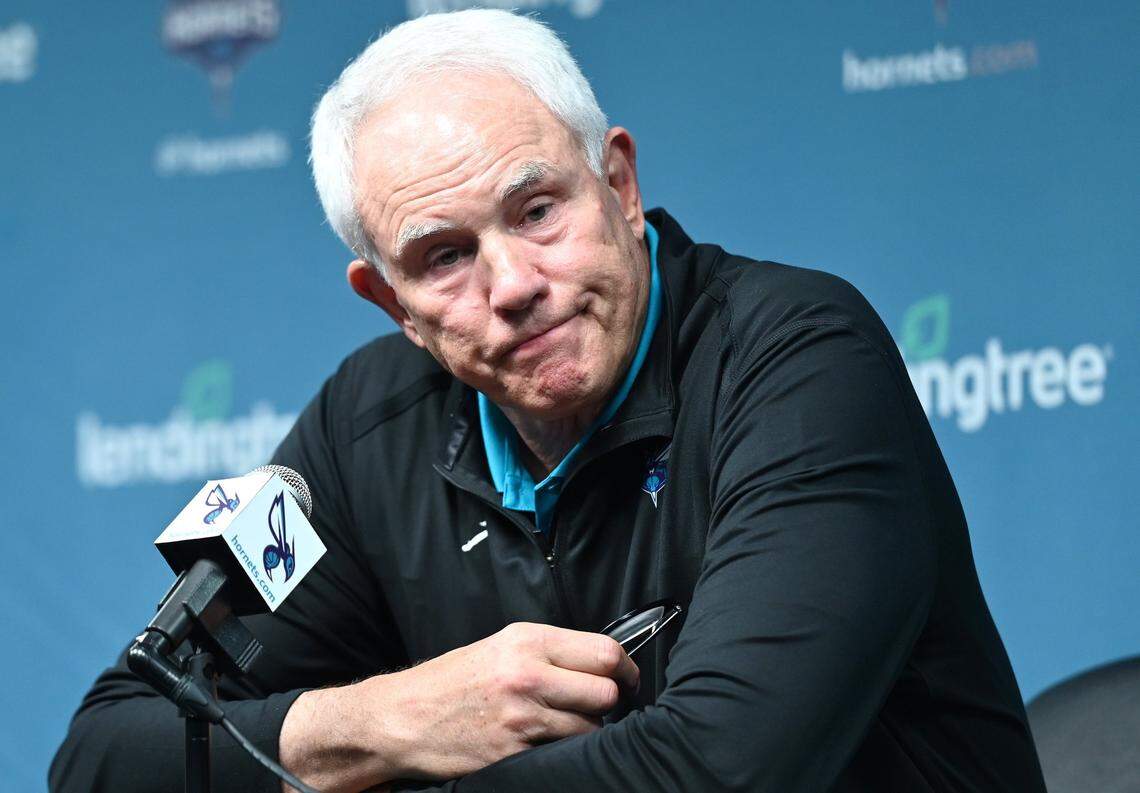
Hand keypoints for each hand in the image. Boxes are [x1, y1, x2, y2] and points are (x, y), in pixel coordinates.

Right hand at [375, 621, 638, 780]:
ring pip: (591, 728)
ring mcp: (522, 716)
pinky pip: (563, 754)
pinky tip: (546, 744)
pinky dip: (563, 752)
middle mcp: (528, 674)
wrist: (401, 717)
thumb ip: (548, 652)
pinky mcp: (515, 752)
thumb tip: (598, 663)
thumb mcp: (499, 647)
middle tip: (600, 707)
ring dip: (588, 730)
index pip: (604, 652)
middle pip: (606, 691)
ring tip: (567, 726)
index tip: (629, 678)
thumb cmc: (451, 681)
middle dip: (610, 702)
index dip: (626, 669)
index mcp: (527, 641)